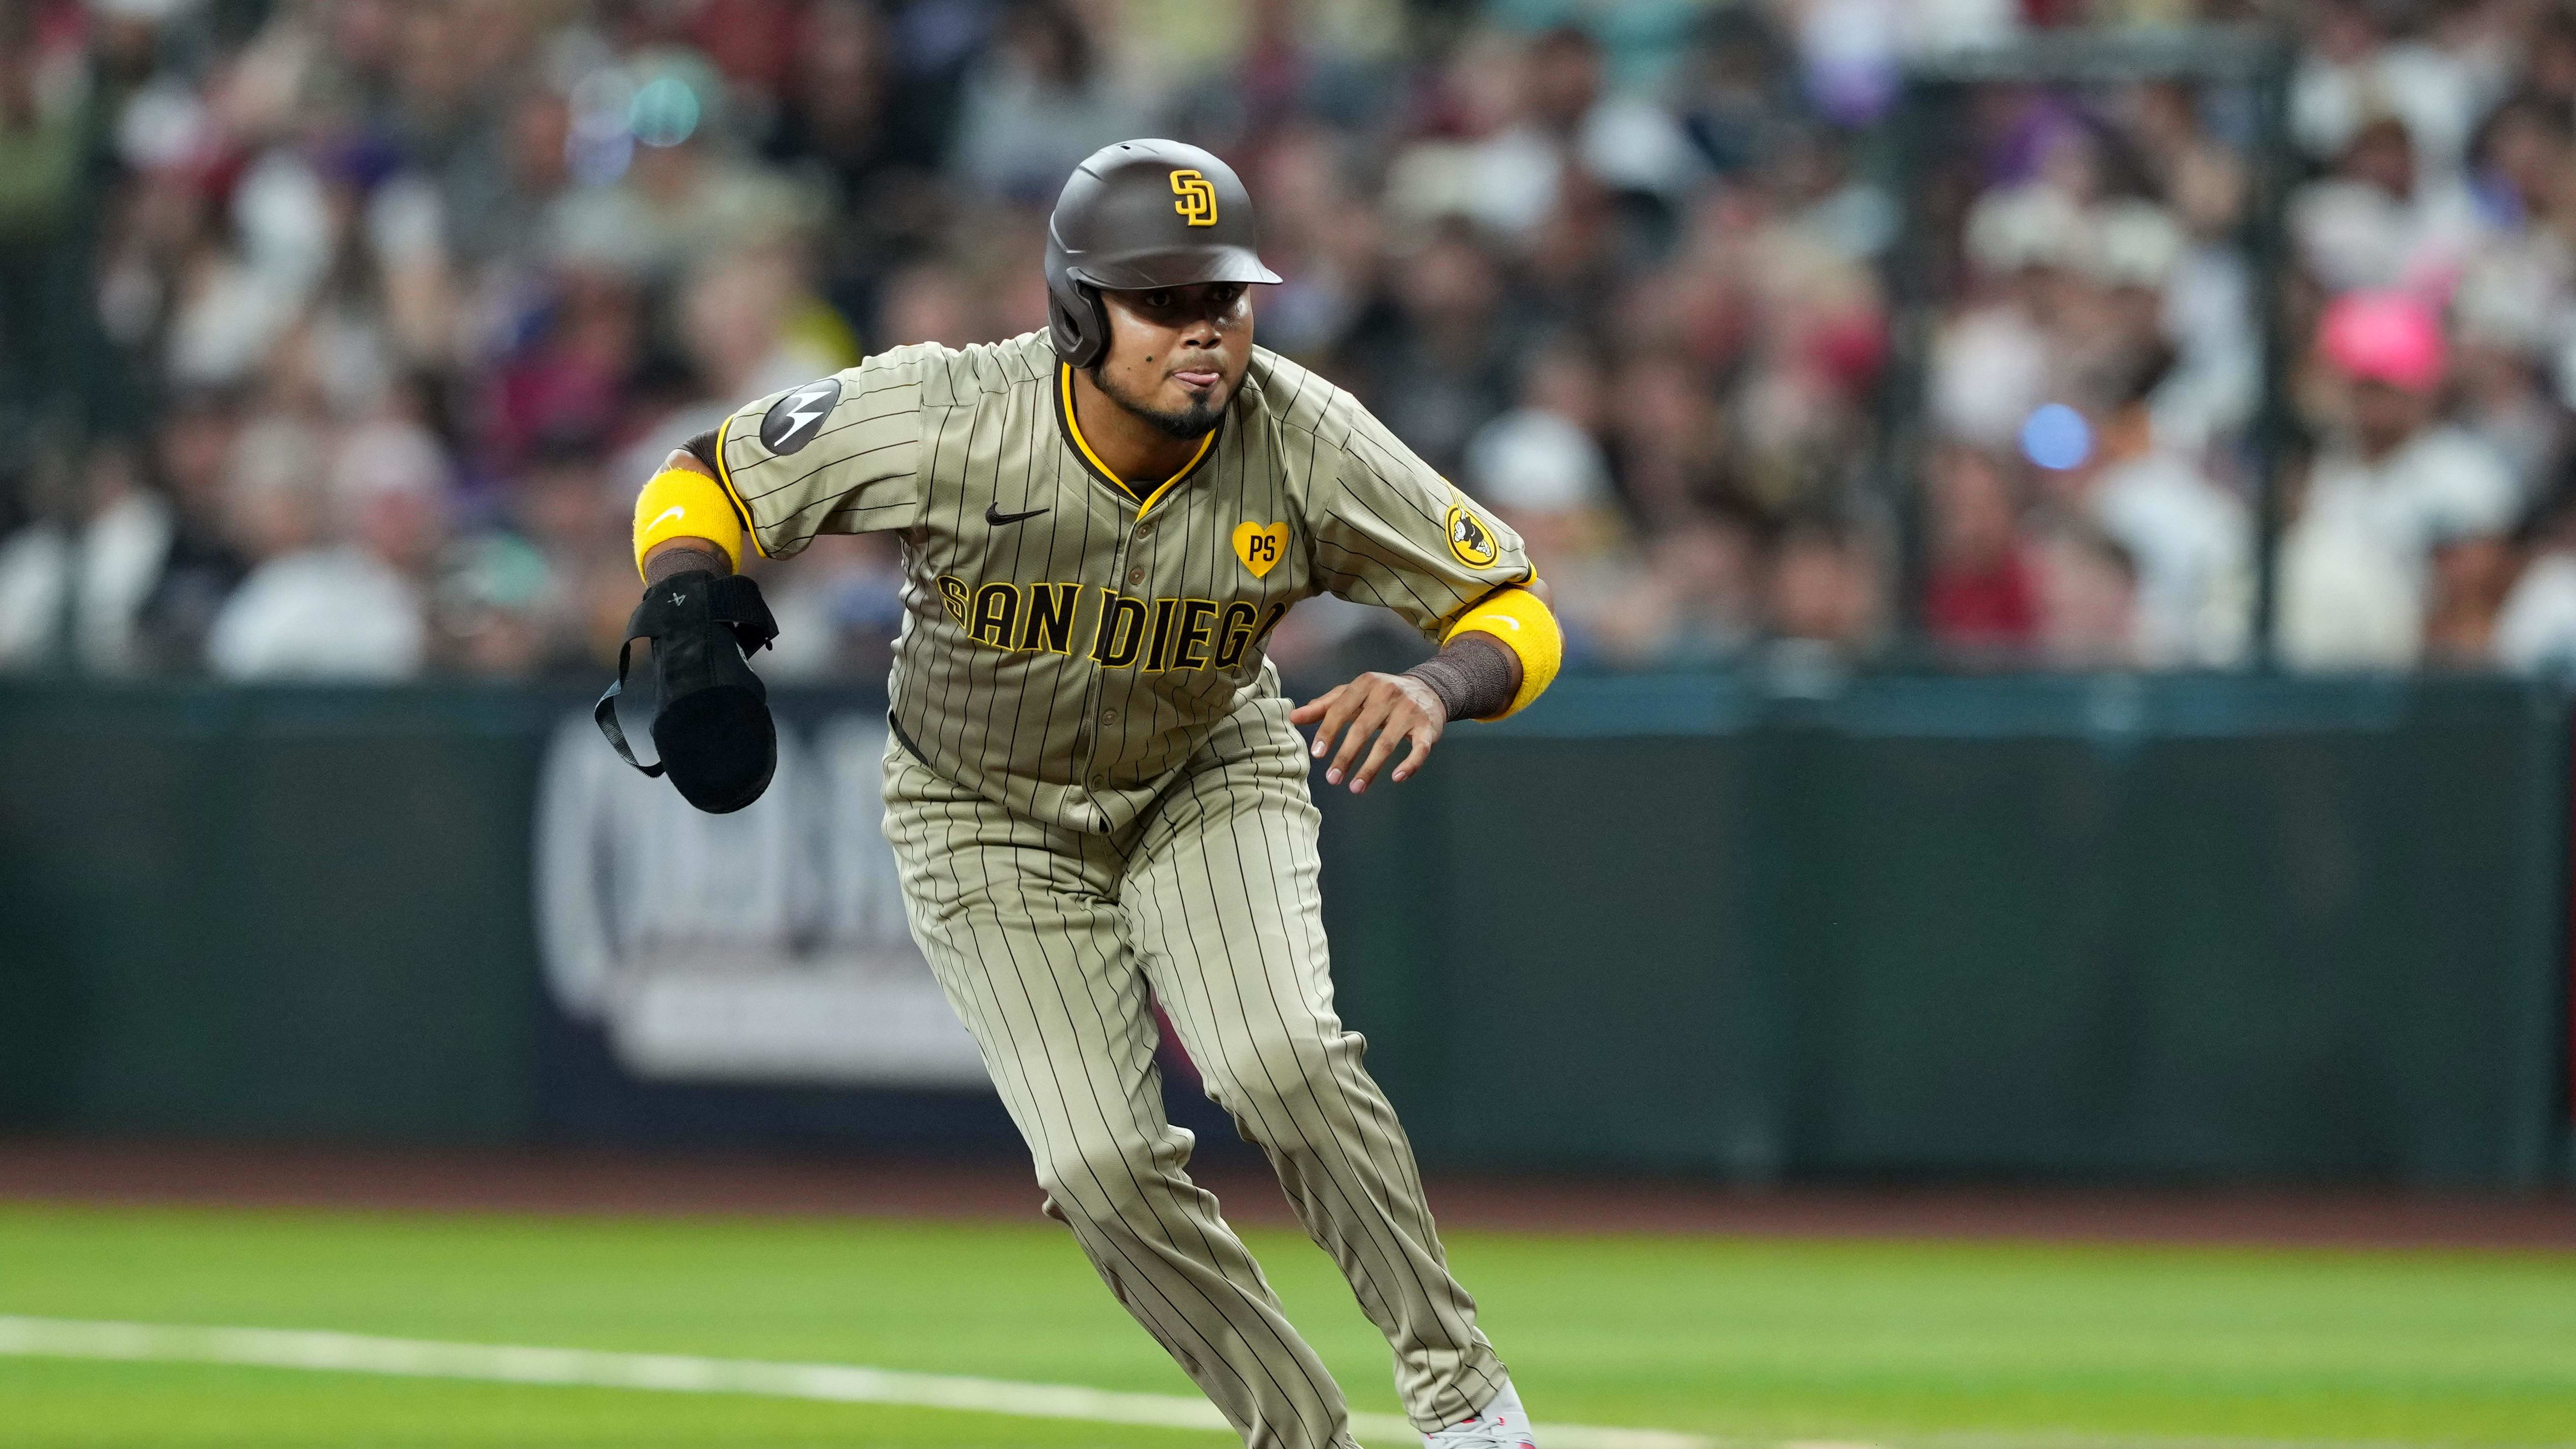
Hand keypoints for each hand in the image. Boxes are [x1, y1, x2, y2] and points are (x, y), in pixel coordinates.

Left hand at [1288, 672, 1446, 793]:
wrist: (1428, 689)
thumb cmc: (1382, 695)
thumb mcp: (1353, 694)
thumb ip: (1324, 706)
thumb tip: (1293, 717)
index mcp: (1366, 684)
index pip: (1341, 709)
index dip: (1328, 732)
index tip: (1317, 754)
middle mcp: (1388, 694)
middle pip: (1363, 728)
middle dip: (1346, 756)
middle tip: (1332, 779)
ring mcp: (1410, 711)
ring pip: (1387, 743)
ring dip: (1370, 768)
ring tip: (1355, 788)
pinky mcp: (1428, 727)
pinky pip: (1419, 749)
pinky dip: (1409, 765)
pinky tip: (1396, 778)